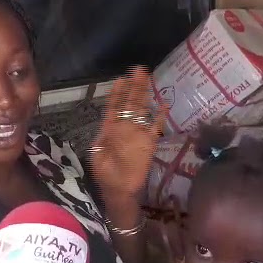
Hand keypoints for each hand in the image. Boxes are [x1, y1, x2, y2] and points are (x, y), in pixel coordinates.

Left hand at [88, 65, 168, 199]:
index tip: (121, 79)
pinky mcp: (149, 144)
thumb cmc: (106, 175)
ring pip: (142, 111)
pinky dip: (160, 117)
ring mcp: (138, 135)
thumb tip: (111, 127)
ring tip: (147, 78)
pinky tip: (164, 104)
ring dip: (145, 95)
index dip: (117, 93)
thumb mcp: (98, 155)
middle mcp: (125, 128)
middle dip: (134, 87)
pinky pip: (156, 128)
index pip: (113, 107)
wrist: (119, 192)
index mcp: (109, 130)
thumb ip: (104, 140)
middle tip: (138, 70)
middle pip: (129, 104)